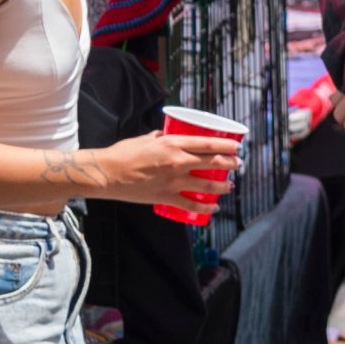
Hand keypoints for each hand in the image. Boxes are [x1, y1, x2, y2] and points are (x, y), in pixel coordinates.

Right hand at [76, 128, 240, 206]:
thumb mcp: (146, 138)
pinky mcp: (166, 197)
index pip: (208, 142)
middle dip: (231, 163)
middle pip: (214, 162)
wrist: (107, 174)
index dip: (227, 145)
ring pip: (208, 185)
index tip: (236, 146)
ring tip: (230, 185)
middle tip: (237, 164)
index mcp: (172, 143)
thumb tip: (169, 135)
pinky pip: (192, 205)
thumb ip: (161, 137)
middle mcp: (177, 161)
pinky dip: (206, 208)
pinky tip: (214, 208)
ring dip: (224, 185)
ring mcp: (173, 180)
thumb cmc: (123, 153)